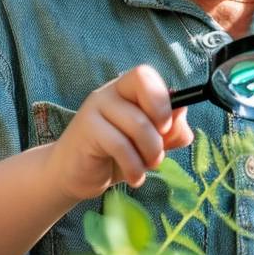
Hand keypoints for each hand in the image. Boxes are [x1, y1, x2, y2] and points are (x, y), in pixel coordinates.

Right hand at [48, 65, 193, 200]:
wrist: (71, 176)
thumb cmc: (112, 157)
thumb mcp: (147, 145)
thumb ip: (169, 131)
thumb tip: (183, 113)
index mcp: (126, 90)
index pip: (146, 75)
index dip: (163, 98)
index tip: (166, 127)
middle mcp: (110, 92)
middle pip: (144, 84)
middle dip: (160, 121)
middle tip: (159, 149)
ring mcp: (96, 108)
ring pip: (138, 123)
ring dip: (151, 153)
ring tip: (146, 168)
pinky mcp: (86, 130)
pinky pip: (121, 145)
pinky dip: (135, 167)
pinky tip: (134, 178)